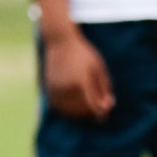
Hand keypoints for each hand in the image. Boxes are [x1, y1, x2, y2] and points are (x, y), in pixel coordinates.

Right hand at [35, 0, 114, 122]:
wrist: (60, 41)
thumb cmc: (84, 53)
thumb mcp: (99, 67)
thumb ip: (104, 88)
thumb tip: (108, 107)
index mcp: (81, 80)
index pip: (93, 105)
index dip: (101, 112)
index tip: (107, 112)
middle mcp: (67, 86)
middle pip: (82, 110)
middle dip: (92, 114)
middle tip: (100, 113)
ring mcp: (56, 88)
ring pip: (69, 111)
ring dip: (81, 114)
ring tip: (89, 110)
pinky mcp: (49, 89)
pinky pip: (59, 107)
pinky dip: (68, 111)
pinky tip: (76, 108)